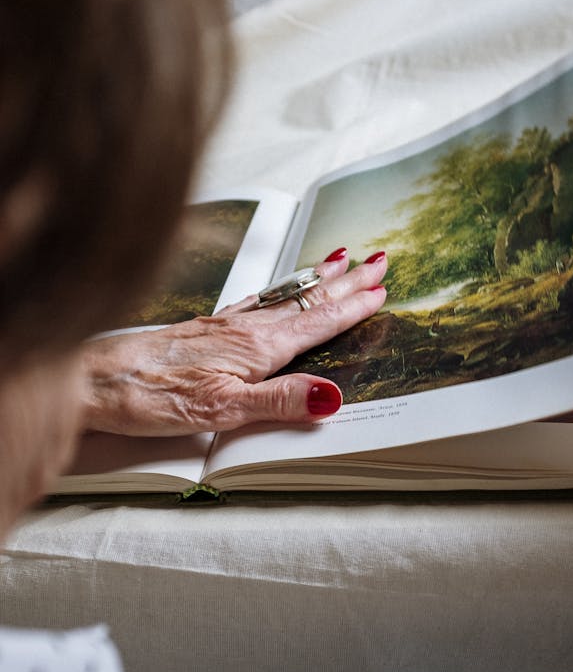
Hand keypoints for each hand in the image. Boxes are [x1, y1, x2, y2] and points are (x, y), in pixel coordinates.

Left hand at [80, 249, 387, 434]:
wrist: (91, 380)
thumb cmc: (147, 396)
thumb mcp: (219, 411)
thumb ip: (278, 402)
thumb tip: (331, 397)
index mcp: (255, 348)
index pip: (317, 323)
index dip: (351, 308)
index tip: (382, 290)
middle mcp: (242, 330)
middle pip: (305, 301)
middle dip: (344, 283)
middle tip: (379, 260)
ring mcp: (220, 326)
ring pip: (281, 297)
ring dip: (314, 280)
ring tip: (339, 260)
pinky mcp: (200, 330)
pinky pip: (253, 302)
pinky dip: (276, 291)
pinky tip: (274, 293)